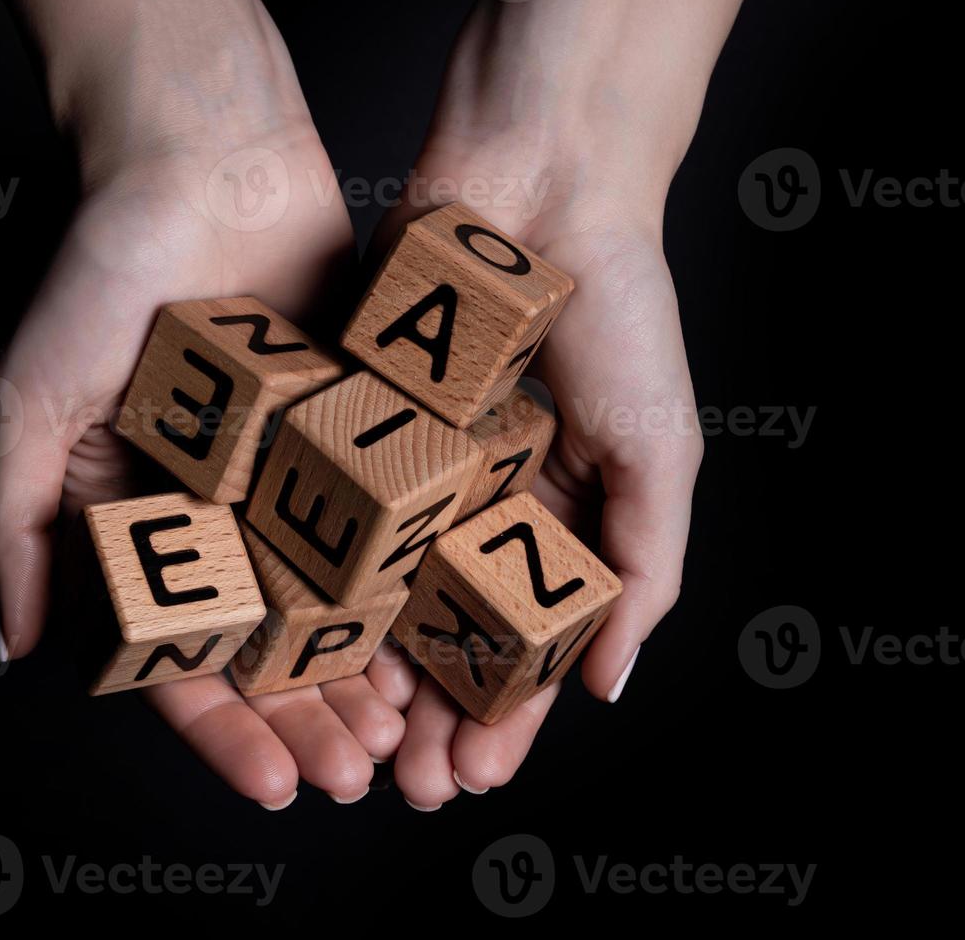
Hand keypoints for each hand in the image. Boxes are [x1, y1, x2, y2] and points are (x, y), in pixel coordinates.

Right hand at [0, 0, 403, 807]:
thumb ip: (14, 522)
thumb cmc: (103, 271)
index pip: (179, 651)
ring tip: (403, 732)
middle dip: (307, 717)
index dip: (223, 728)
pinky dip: (406, 583)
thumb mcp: (35, 399)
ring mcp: (284, 474)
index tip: (273, 787)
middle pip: (265, 642)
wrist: (205, 158)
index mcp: (136, 518)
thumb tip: (14, 643)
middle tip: (357, 775)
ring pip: (331, 598)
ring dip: (362, 671)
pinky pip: (381, 521)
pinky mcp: (349, 431)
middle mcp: (212, 509)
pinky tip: (438, 636)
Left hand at [372, 0, 743, 806]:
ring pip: (380, 585)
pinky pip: (330, 507)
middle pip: (445, 630)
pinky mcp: (353, 417)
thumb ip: (643, 568)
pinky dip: (320, 571)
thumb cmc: (621, 310)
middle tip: (404, 785)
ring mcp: (413, 463)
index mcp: (558, 515)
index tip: (477, 778)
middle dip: (429, 712)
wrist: (540, 180)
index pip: (526, 638)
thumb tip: (609, 685)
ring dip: (369, 667)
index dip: (505, 714)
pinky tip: (305, 635)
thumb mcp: (659, 449)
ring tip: (353, 735)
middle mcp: (479, 502)